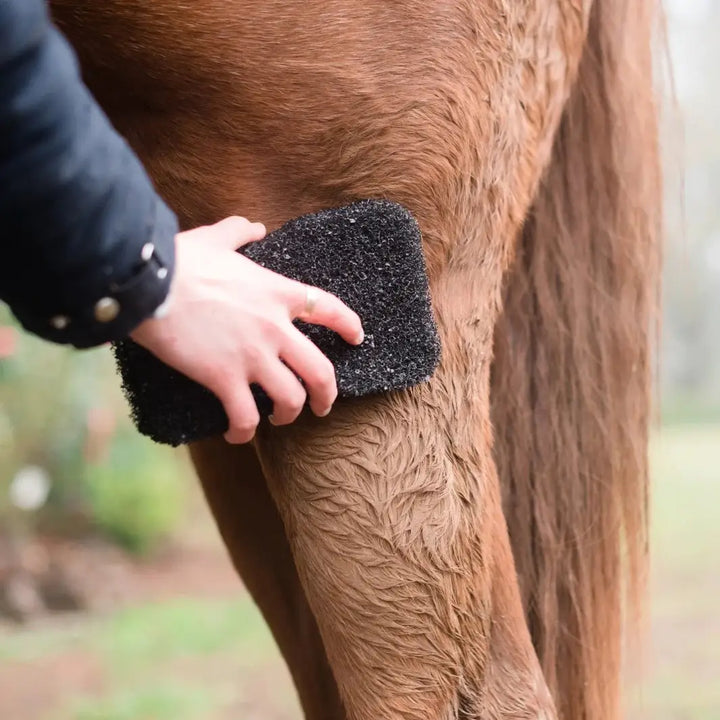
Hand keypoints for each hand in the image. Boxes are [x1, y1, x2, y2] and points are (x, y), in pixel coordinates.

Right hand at [130, 216, 363, 443]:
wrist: (150, 283)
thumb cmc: (180, 260)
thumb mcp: (216, 238)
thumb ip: (239, 232)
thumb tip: (254, 226)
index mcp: (278, 293)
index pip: (329, 309)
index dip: (349, 325)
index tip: (357, 338)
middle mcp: (275, 328)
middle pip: (321, 372)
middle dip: (327, 395)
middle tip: (323, 406)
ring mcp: (253, 356)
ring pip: (291, 400)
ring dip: (289, 415)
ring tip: (278, 420)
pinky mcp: (224, 378)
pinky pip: (246, 417)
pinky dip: (244, 432)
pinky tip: (236, 434)